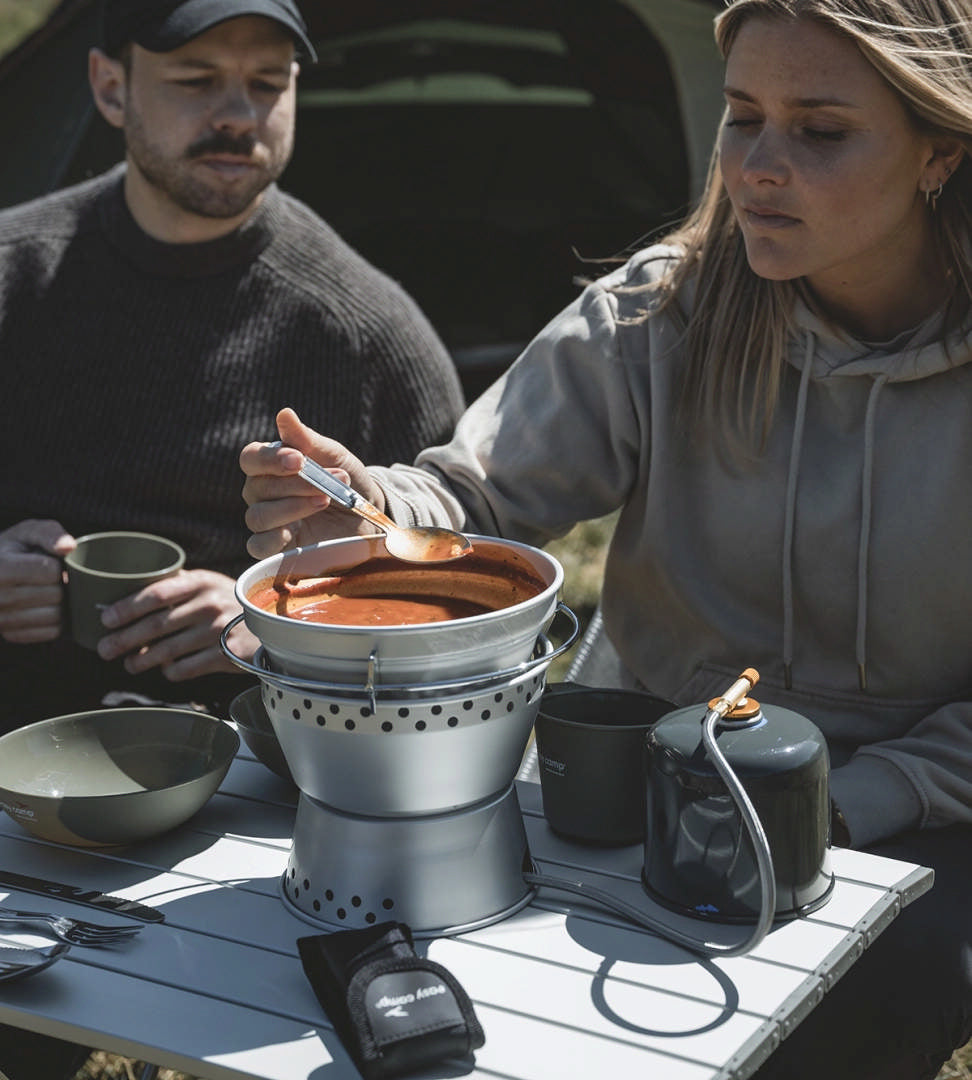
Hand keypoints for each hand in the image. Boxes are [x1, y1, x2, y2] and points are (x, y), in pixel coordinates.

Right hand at [0, 520, 75, 643]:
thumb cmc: (14, 550)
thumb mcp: (27, 533)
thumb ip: (49, 533)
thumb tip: (69, 547)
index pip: (49, 571)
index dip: (57, 565)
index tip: (49, 563)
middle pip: (54, 594)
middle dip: (60, 584)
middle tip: (53, 579)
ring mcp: (1, 619)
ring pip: (54, 616)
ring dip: (60, 603)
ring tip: (49, 591)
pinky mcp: (11, 634)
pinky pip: (51, 631)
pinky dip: (56, 620)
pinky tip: (46, 606)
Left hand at [96, 568, 258, 679]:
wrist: (275, 622)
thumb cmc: (233, 602)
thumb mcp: (211, 583)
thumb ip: (179, 582)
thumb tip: (133, 586)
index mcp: (201, 582)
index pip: (155, 594)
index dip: (127, 607)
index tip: (106, 619)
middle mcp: (209, 604)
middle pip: (156, 625)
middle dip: (124, 639)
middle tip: (105, 648)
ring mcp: (218, 632)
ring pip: (167, 651)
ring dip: (141, 660)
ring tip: (128, 663)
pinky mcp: (225, 656)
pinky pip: (186, 668)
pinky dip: (170, 671)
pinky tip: (164, 669)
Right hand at [241, 406, 382, 558]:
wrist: (369, 514)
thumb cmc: (346, 480)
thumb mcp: (334, 456)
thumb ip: (307, 440)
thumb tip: (284, 414)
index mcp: (270, 467)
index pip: (250, 458)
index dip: (270, 459)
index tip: (299, 459)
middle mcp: (262, 494)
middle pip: (258, 488)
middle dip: (298, 483)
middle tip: (334, 480)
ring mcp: (268, 523)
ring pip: (258, 516)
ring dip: (293, 507)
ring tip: (326, 500)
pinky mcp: (277, 549)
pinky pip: (257, 546)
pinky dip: (274, 539)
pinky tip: (297, 530)